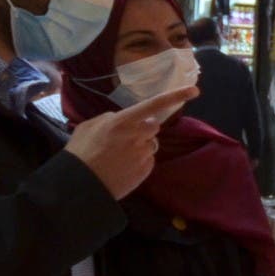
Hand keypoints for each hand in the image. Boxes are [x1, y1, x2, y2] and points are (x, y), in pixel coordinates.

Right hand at [63, 86, 198, 198]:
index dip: (175, 96)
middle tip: (125, 138)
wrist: (80, 184)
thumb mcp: (89, 126)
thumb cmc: (81, 152)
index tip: (194, 90)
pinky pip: (148, 161)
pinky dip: (139, 162)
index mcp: (123, 121)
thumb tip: (121, 119)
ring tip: (118, 156)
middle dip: (144, 129)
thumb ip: (110, 118)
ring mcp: (143, 154)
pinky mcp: (146, 170)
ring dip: (140, 146)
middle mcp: (137, 135)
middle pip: (154, 126)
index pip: (154, 105)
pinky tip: (122, 167)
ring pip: (150, 144)